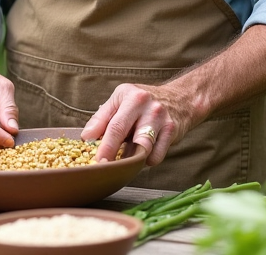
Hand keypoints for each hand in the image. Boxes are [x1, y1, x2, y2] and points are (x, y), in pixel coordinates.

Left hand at [81, 82, 195, 167]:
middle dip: (119, 158)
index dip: (106, 147)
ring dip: (133, 159)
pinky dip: (146, 160)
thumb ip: (101, 117)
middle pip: (134, 140)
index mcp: (132, 97)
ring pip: (146, 150)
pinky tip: (141, 153)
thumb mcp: (119, 99)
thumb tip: (87, 137)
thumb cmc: (142, 101)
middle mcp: (149, 108)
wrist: (178, 98)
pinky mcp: (172, 132)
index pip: (116, 126)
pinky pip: (156, 156)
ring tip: (125, 158)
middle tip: (108, 168)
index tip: (97, 161)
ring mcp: (162, 121)